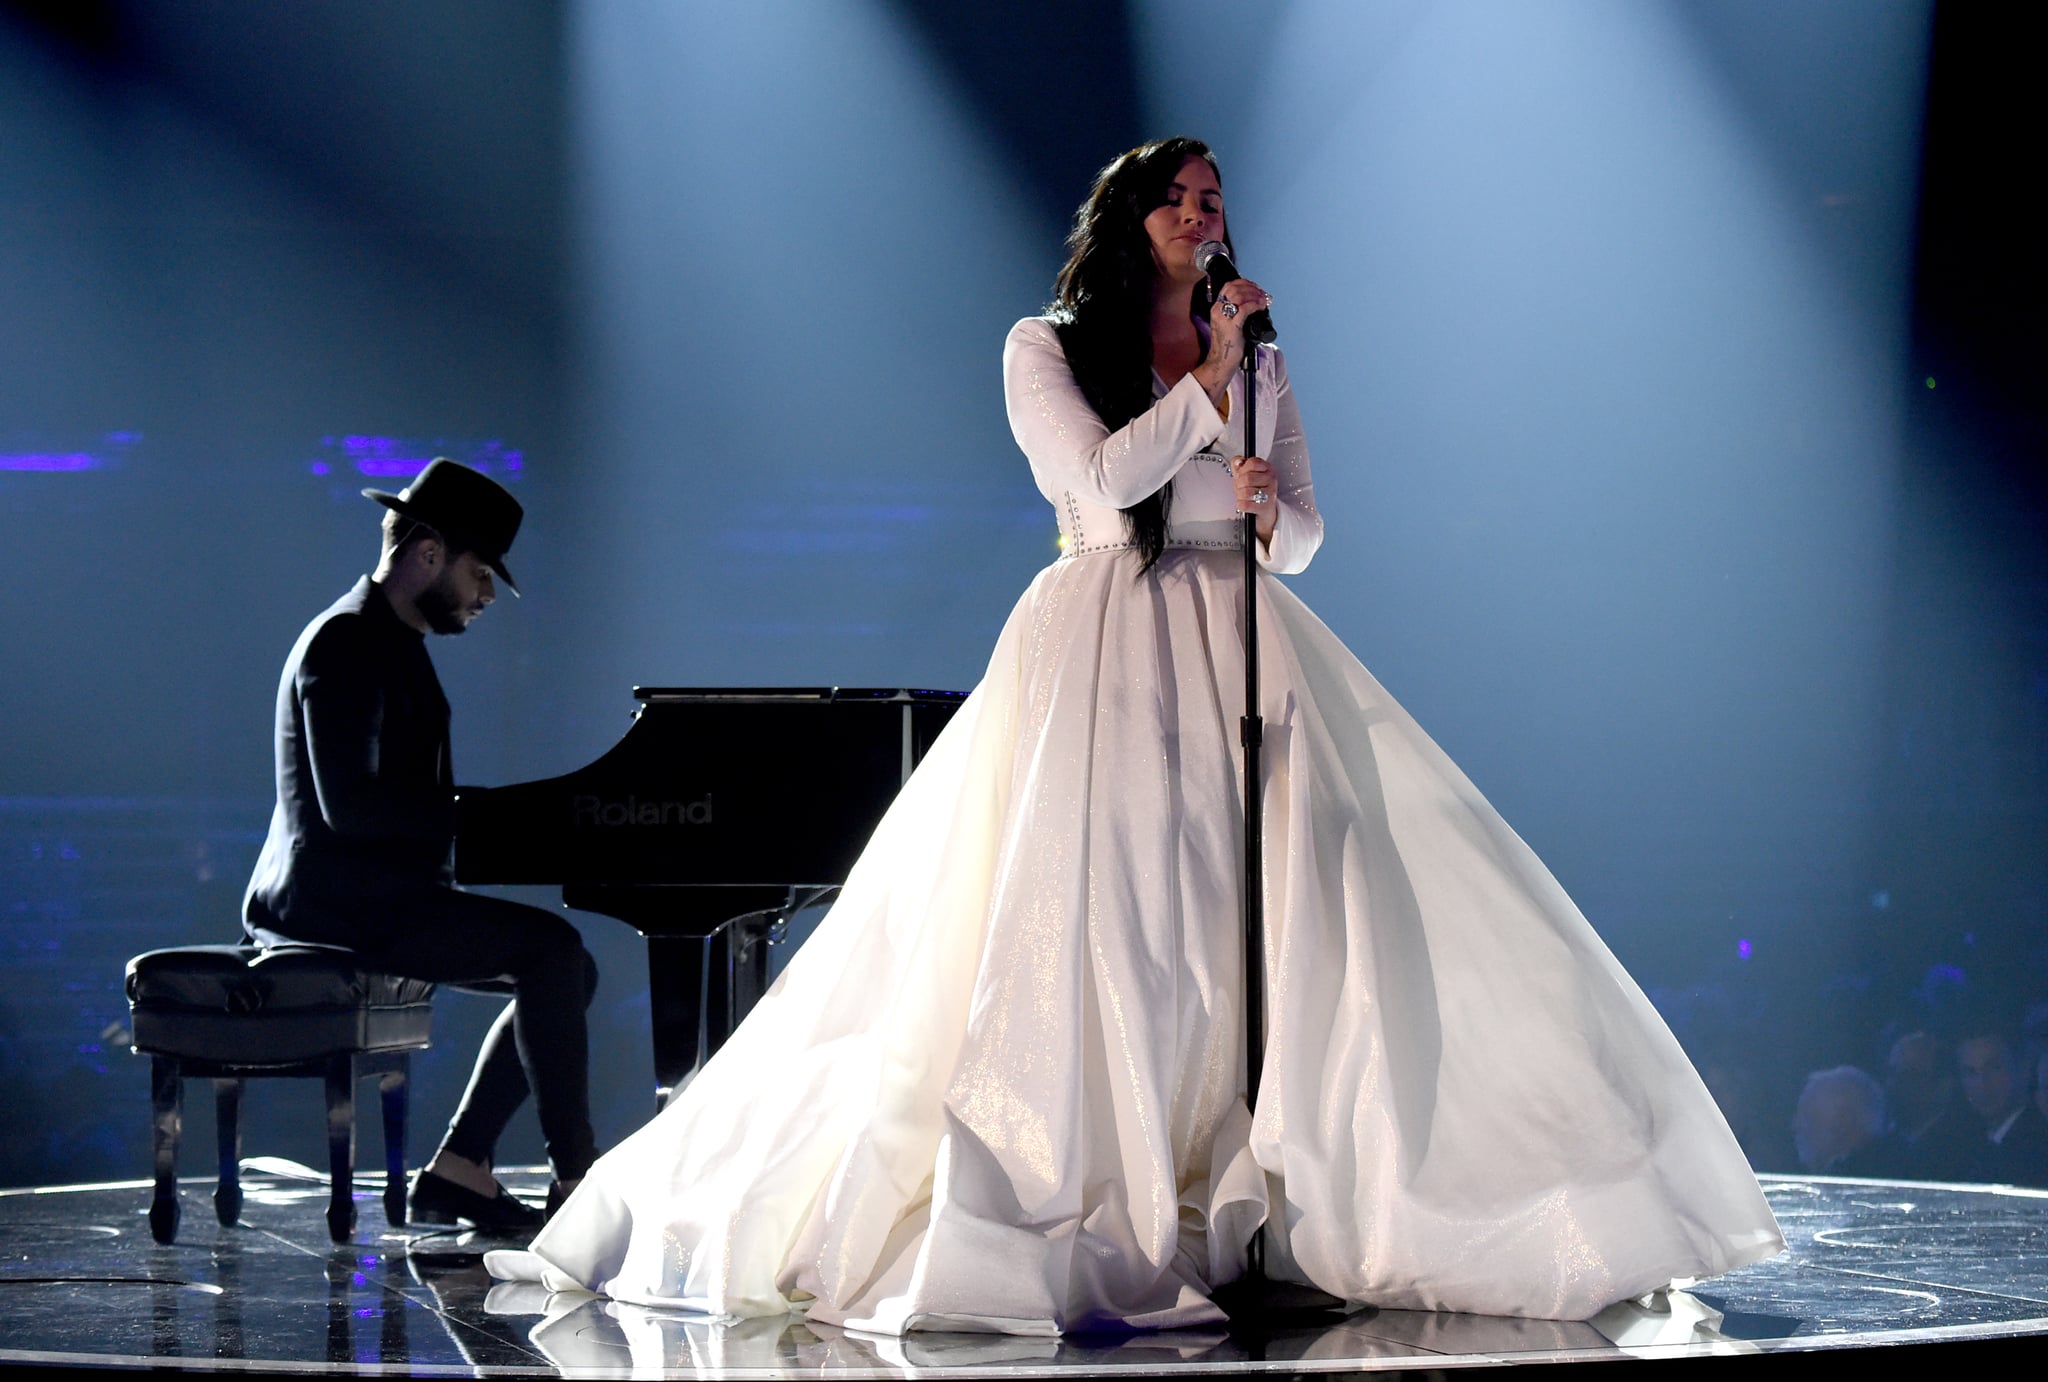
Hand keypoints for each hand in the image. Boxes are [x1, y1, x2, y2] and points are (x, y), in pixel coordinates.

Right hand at [1194, 277, 1271, 401]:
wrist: (1220, 361)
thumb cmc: (1227, 345)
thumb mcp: (1228, 324)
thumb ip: (1237, 312)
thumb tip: (1254, 304)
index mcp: (1216, 308)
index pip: (1228, 286)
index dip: (1243, 283)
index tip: (1254, 286)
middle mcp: (1218, 310)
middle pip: (1234, 288)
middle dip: (1251, 288)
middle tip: (1261, 293)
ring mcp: (1224, 318)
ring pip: (1239, 295)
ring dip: (1254, 294)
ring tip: (1262, 299)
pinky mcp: (1232, 326)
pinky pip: (1245, 309)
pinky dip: (1255, 305)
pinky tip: (1261, 306)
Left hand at [1231, 454, 1277, 541]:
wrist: (1265, 512)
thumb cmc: (1255, 492)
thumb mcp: (1246, 475)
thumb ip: (1240, 466)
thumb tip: (1238, 461)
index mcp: (1267, 468)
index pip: (1253, 462)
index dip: (1243, 469)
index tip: (1242, 474)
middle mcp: (1271, 479)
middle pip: (1246, 478)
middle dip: (1239, 485)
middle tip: (1242, 488)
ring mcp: (1270, 493)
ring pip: (1245, 492)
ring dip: (1240, 496)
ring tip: (1244, 497)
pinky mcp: (1265, 507)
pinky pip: (1245, 504)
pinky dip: (1241, 505)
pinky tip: (1246, 504)